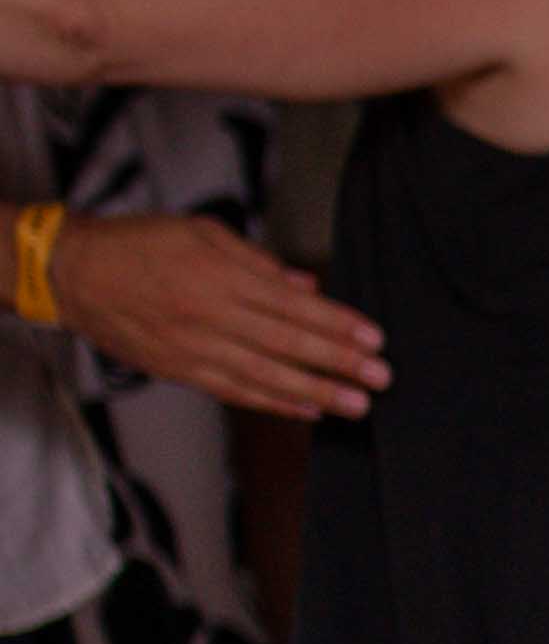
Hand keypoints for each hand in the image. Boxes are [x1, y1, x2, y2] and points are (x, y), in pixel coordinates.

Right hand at [47, 216, 388, 418]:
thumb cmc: (138, 245)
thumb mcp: (202, 233)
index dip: (337, 324)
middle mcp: (210, 315)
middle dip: (338, 363)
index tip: (373, 339)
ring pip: (264, 375)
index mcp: (219, 276)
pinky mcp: (179, 370)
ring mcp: (194, 347)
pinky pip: (234, 391)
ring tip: (356, 405)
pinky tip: (307, 410)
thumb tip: (307, 287)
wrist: (72, 273)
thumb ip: (259, 262)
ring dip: (315, 392)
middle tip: (380, 377)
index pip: (293, 306)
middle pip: (286, 344)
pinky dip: (273, 402)